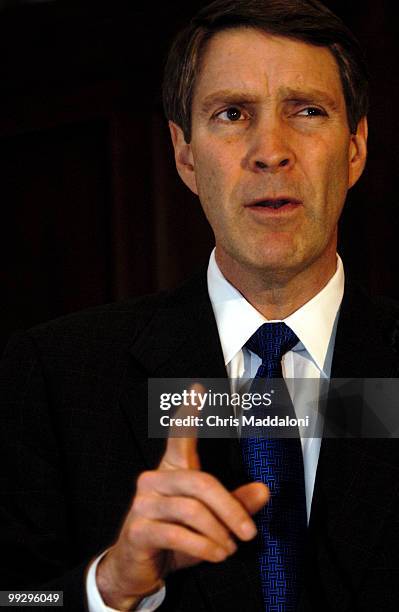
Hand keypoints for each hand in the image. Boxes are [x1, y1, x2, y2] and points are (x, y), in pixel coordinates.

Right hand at [96, 388, 268, 609]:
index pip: (179, 436)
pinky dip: (204, 547)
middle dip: (230, 508)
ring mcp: (143, 504)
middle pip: (200, 482)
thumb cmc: (175, 539)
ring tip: (230, 548)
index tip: (199, 388)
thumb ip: (235, 505)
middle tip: (249, 532)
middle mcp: (154, 480)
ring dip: (218, 532)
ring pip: (192, 510)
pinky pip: (178, 534)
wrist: (136, 569)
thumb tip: (264, 490)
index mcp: (171, 470)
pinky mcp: (138, 530)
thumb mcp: (209, 523)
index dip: (189, 413)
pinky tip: (216, 554)